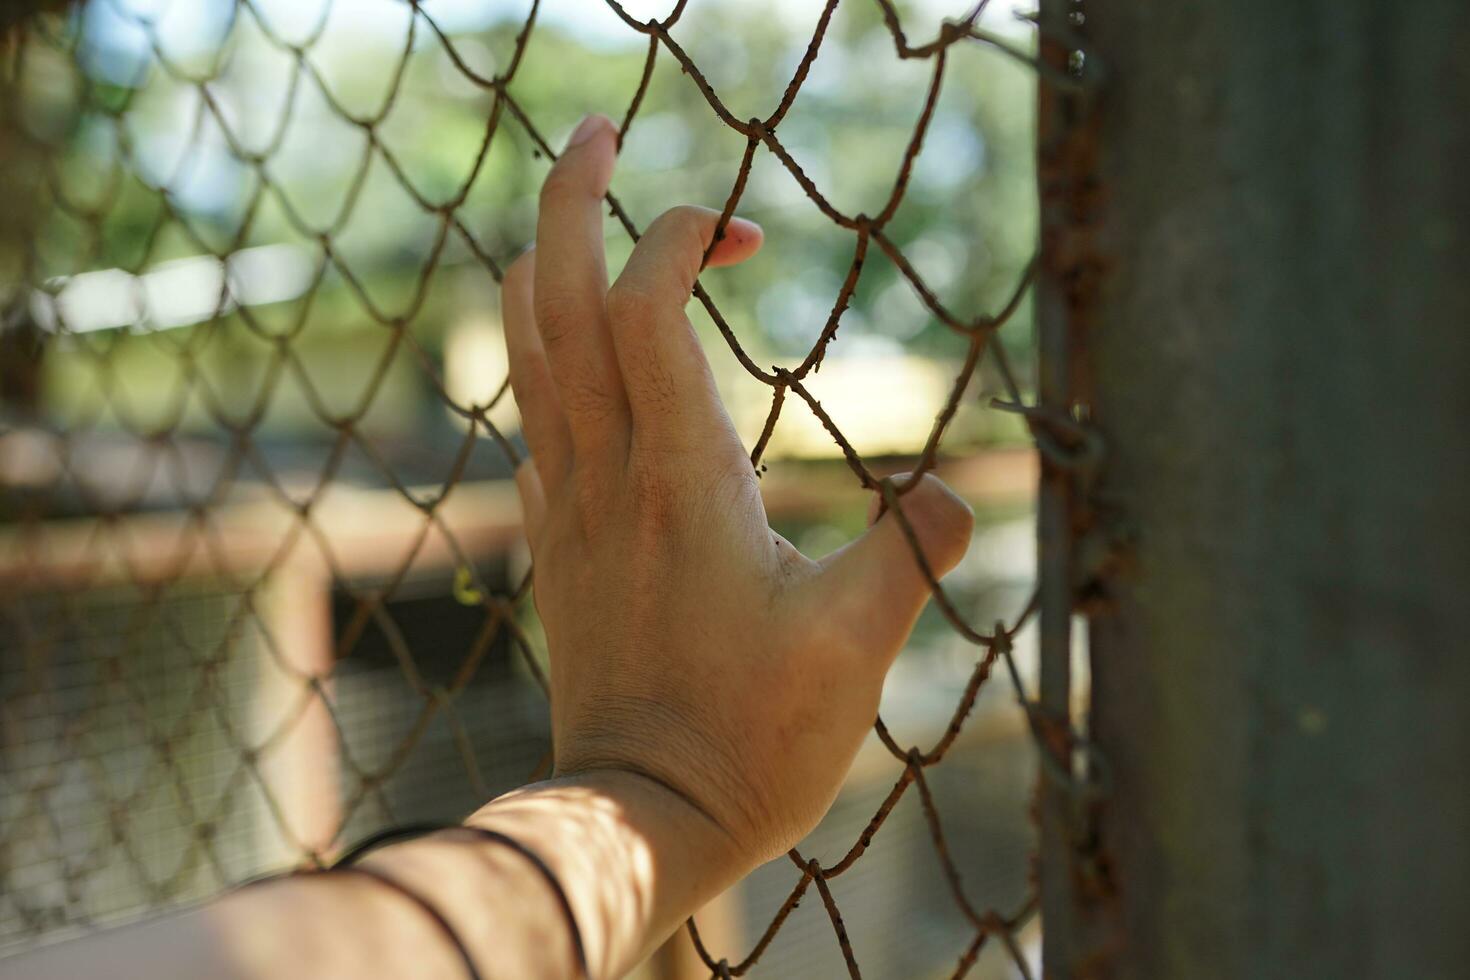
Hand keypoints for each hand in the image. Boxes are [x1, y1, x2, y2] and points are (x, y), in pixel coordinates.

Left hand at [502, 114, 974, 868]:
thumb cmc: (747, 739)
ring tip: (584, 217)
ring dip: (546, 263)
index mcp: (682, 477)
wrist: (637, 817)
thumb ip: (910, 557)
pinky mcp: (552, 539)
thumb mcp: (854, 652)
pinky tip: (584, 356)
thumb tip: (964, 495)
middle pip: (556, 295)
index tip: (737, 230)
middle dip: (570, 198)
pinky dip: (543, 351)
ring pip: (523, 348)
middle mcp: (606, 472)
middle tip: (598, 133)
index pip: (646, 304)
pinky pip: (529, 415)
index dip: (678, 234)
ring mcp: (565, 504)